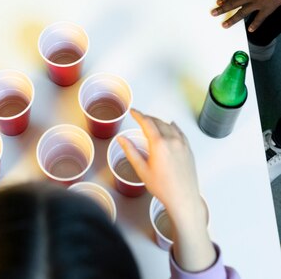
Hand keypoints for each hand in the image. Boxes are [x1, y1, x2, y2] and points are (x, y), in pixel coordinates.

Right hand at [117, 110, 214, 272]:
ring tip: (152, 123)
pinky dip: (173, 127)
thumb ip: (131, 152)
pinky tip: (171, 126)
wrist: (183, 199)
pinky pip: (180, 132)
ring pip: (169, 125)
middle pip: (158, 122)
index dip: (138, 115)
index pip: (147, 122)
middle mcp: (172, 140)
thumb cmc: (163, 188)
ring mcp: (182, 143)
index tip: (133, 111)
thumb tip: (122, 139)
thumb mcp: (142, 170)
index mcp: (159, 143)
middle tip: (140, 118)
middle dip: (148, 118)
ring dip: (159, 122)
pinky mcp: (188, 149)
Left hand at [211, 0, 280, 31]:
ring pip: (242, 13)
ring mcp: (257, 3)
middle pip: (233, 3)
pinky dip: (255, 25)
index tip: (218, 2)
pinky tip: (250, 30)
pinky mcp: (267, 8)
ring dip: (232, 19)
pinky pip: (259, 18)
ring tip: (225, 25)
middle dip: (222, 9)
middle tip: (214, 13)